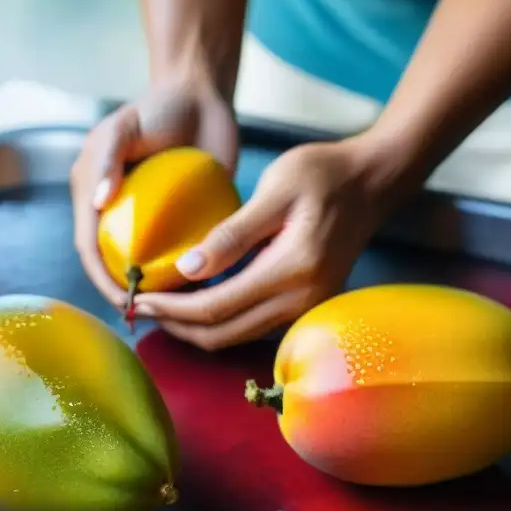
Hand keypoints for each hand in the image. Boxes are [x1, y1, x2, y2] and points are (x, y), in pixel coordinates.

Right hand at [69, 77, 238, 306]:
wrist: (200, 98)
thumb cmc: (159, 107)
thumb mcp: (125, 125)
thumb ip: (108, 158)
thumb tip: (95, 202)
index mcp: (92, 194)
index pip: (89, 246)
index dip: (101, 278)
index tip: (123, 299)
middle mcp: (115, 212)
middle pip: (113, 263)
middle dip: (125, 294)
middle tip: (149, 316)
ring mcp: (147, 218)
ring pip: (144, 265)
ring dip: (154, 292)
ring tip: (174, 315)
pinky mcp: (178, 220)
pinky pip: (176, 254)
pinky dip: (184, 274)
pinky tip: (201, 293)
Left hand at [132, 137, 409, 350]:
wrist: (373, 181)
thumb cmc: (323, 174)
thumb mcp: (275, 189)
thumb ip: (231, 234)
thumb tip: (186, 270)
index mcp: (292, 270)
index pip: (216, 307)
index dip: (171, 310)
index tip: (136, 297)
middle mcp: (302, 299)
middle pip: (224, 334)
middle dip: (177, 326)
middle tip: (139, 307)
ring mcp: (308, 306)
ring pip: (238, 336)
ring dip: (197, 327)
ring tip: (162, 305)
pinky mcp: (308, 304)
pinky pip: (255, 326)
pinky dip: (221, 319)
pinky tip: (199, 298)